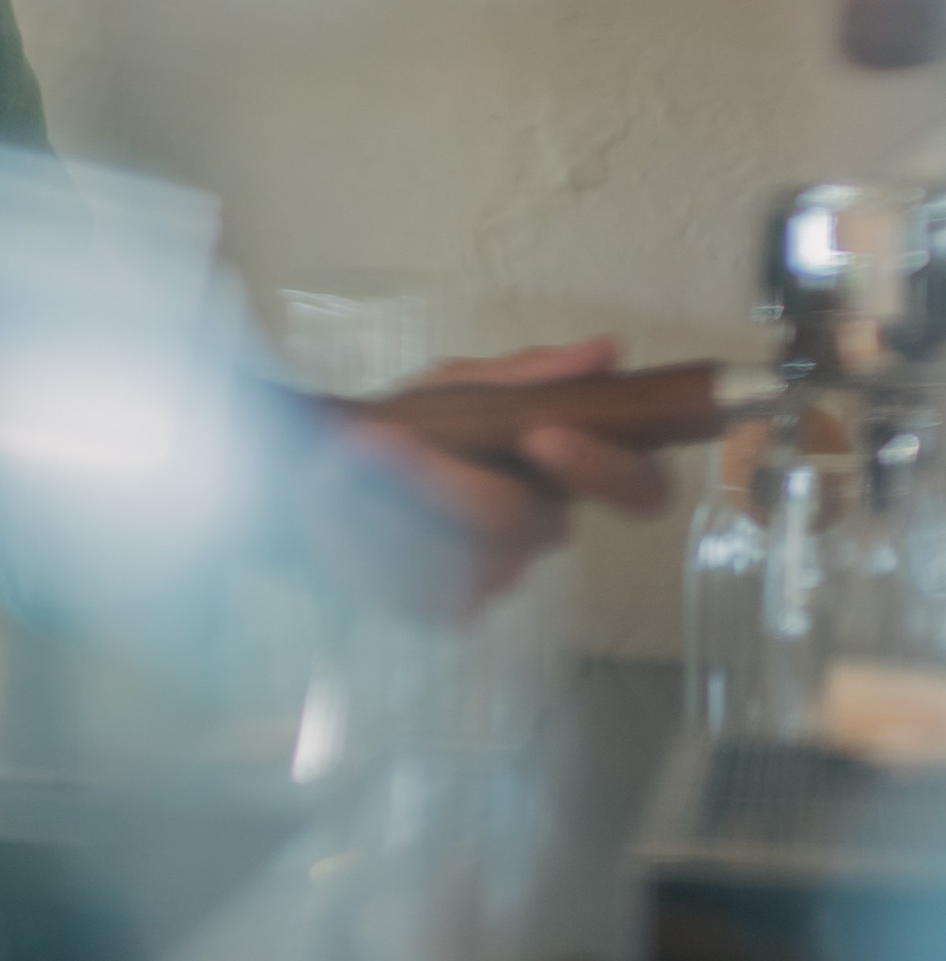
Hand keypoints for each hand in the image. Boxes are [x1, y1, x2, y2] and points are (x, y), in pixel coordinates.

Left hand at [306, 338, 669, 624]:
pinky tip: (357, 507)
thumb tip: (606, 353)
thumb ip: (528, 375)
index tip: (543, 434)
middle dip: (468, 481)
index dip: (608, 469)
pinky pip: (438, 588)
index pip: (641, 487)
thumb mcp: (459, 386)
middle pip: (542, 525)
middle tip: (408, 441)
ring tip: (361, 461)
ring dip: (406, 502)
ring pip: (483, 558)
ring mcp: (499, 574)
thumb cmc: (405, 425)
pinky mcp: (450, 608)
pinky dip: (387, 537)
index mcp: (563, 468)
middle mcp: (542, 525)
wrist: (318, 474)